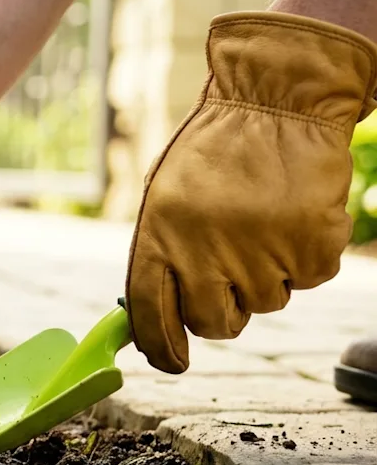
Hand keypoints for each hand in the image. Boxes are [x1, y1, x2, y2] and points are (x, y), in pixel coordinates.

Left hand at [127, 11, 376, 372]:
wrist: (279, 102)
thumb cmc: (217, 153)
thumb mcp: (167, 197)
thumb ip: (161, 255)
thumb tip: (155, 319)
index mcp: (160, 233)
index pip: (150, 312)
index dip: (161, 347)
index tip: (171, 362)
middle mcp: (206, 248)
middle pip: (214, 323)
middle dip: (222, 311)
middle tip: (230, 277)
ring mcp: (262, 249)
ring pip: (267, 304)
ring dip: (266, 276)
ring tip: (261, 224)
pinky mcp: (312, 245)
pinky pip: (308, 279)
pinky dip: (305, 258)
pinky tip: (293, 217)